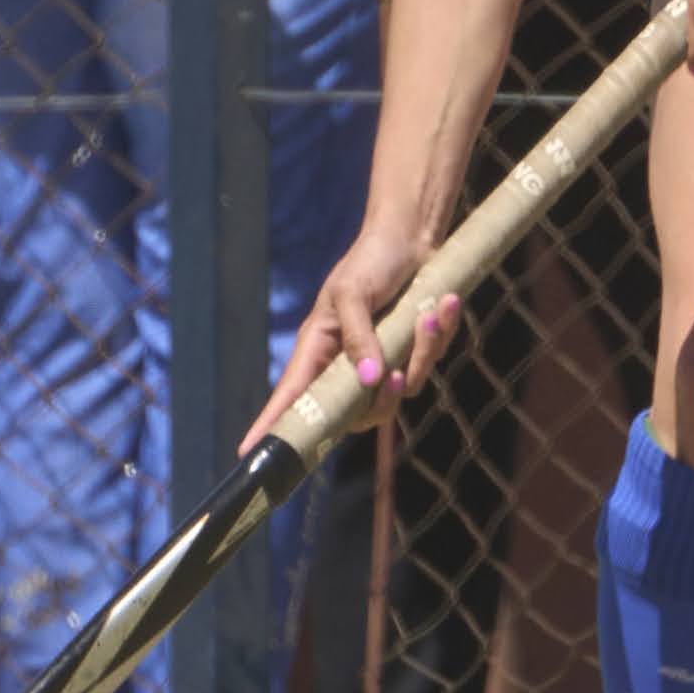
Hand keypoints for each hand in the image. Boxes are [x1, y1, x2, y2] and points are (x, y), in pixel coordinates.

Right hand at [242, 221, 466, 451]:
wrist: (412, 239)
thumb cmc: (370, 260)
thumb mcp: (352, 292)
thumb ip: (357, 337)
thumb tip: (369, 381)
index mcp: (318, 348)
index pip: (291, 395)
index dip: (271, 425)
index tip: (249, 453)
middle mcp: (346, 365)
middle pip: (357, 414)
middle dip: (382, 399)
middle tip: (394, 373)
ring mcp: (380, 363)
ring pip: (398, 392)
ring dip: (419, 353)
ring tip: (428, 315)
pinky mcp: (410, 355)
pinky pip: (426, 366)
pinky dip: (438, 336)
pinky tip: (444, 305)